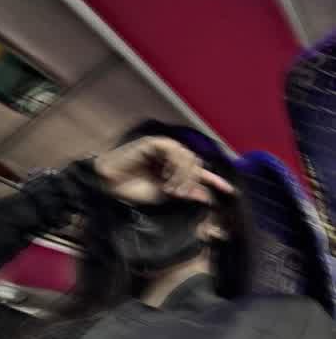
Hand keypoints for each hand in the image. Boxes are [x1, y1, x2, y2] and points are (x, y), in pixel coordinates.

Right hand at [94, 136, 234, 203]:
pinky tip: (165, 178)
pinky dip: (175, 165)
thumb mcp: (165, 196)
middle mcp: (170, 157)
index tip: (229, 191)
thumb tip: (206, 195)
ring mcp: (162, 148)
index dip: (214, 180)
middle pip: (196, 163)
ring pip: (188, 156)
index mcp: (173, 170)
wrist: (110, 187)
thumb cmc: (134, 192)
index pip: (199, 172)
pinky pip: (174, 150)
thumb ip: (186, 192)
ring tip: (172, 190)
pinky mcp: (153, 142)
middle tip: (181, 194)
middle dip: (193, 180)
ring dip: (183, 175)